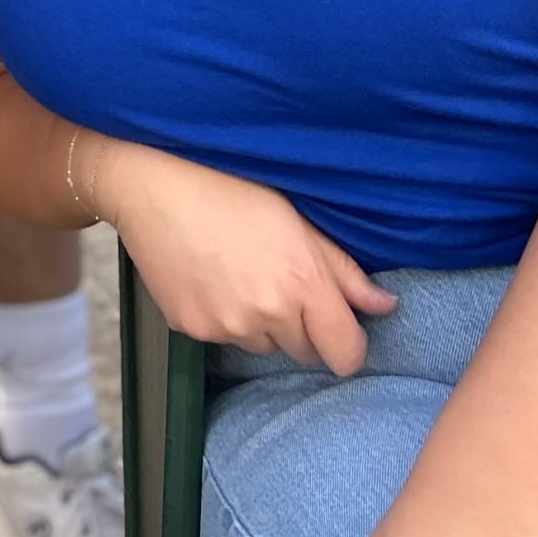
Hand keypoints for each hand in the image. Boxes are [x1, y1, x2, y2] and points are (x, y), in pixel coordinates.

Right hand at [100, 144, 396, 373]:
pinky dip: (224, 318)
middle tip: (279, 280)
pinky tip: (211, 278)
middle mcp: (267, 313)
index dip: (347, 344)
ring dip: (262, 323)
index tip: (337, 325)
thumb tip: (384, 306)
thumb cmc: (230, 185)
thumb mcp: (296, 217)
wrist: (153, 181)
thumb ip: (343, 269)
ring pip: (262, 346)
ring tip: (240, 273)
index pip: (346, 354)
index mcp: (301, 283)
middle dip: (301, 327)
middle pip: (303, 352)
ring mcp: (226, 325)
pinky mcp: (192, 329)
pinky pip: (223, 338)